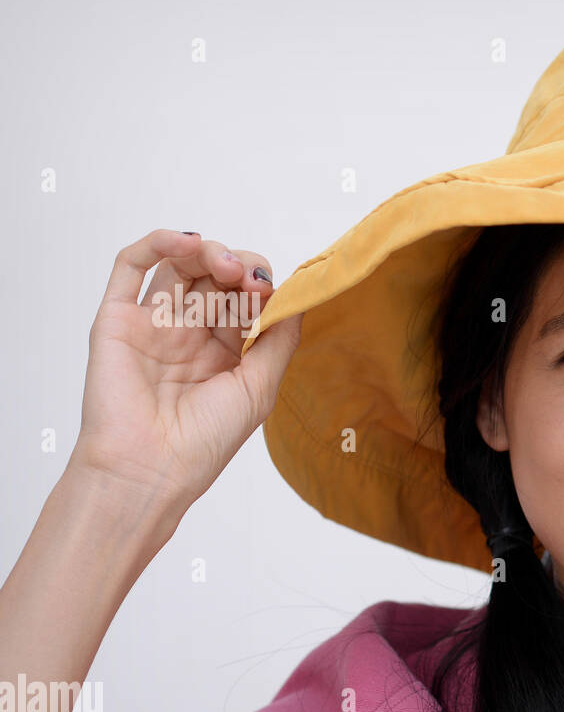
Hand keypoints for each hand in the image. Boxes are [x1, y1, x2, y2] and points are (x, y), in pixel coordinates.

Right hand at [71, 229, 301, 512]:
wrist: (150, 468)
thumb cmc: (204, 441)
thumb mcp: (260, 388)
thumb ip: (278, 339)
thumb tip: (299, 296)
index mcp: (223, 351)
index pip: (244, 299)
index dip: (260, 285)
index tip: (270, 291)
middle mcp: (188, 333)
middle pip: (215, 276)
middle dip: (237, 267)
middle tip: (248, 279)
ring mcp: (153, 323)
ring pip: (179, 264)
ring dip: (206, 251)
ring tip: (223, 265)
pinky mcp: (117, 318)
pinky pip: (130, 266)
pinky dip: (158, 243)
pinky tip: (186, 243)